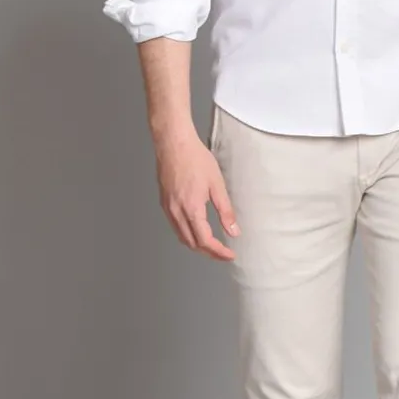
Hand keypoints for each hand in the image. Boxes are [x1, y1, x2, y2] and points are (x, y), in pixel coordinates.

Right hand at [153, 124, 240, 260]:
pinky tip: (196, 230)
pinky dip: (187, 235)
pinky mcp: (164, 203)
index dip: (219, 252)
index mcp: (191, 209)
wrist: (174, 143)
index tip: (229, 255)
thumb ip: (225, 211)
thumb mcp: (217, 184)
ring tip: (212, 246)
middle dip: (209, 252)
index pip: (205, 241)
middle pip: (192, 243)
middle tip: (224, 253)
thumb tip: (233, 231)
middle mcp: (176, 212)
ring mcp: (168, 208)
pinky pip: (175, 227)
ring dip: (197, 245)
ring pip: (182, 237)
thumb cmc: (195, 158)